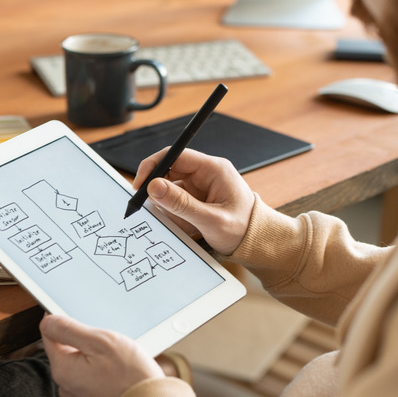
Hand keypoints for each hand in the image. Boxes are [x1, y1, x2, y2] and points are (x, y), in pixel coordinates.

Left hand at [40, 314, 163, 396]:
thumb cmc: (130, 377)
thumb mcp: (100, 342)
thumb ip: (69, 329)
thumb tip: (48, 321)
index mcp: (62, 369)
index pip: (50, 334)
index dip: (64, 320)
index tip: (82, 317)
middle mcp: (66, 386)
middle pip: (67, 349)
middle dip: (86, 340)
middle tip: (109, 340)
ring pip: (83, 364)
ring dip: (97, 356)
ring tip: (119, 357)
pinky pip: (94, 378)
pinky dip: (104, 371)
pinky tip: (121, 371)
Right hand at [134, 148, 254, 255]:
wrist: (257, 241)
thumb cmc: (243, 229)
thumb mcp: (210, 220)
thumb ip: (181, 204)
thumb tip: (154, 187)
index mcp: (213, 169)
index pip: (175, 155)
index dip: (154, 166)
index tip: (140, 184)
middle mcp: (206, 172)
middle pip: (169, 169)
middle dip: (158, 190)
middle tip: (153, 208)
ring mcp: (200, 183)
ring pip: (169, 186)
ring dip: (167, 204)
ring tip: (182, 223)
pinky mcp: (196, 195)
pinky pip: (175, 198)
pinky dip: (173, 212)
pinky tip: (185, 224)